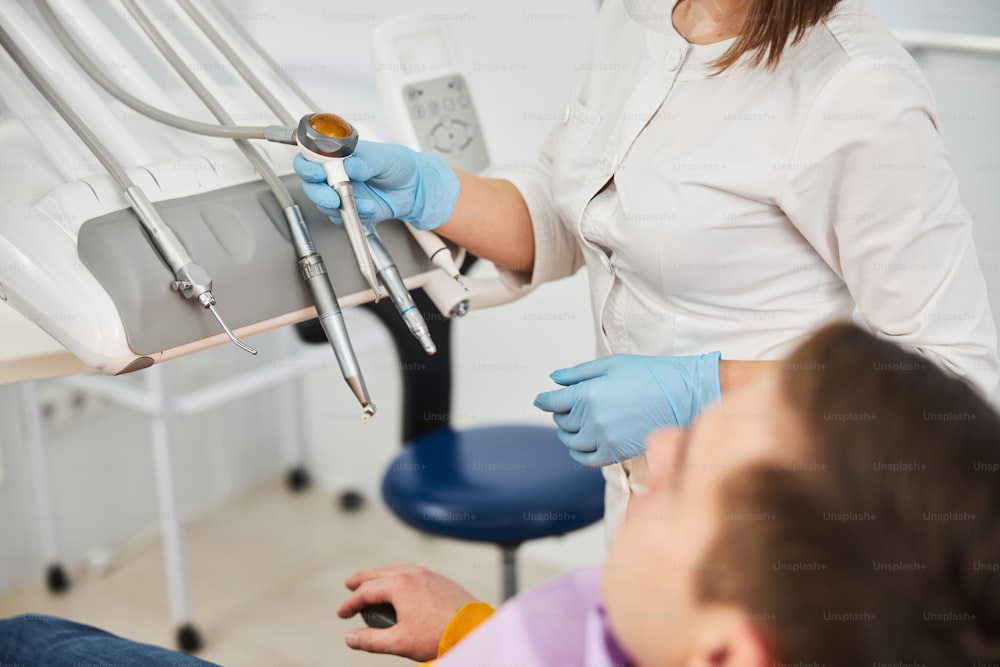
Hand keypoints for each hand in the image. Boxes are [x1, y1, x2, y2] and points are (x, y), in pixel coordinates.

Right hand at [293, 140, 459, 229]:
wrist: (413, 189)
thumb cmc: (398, 165)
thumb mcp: (385, 157)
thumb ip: (367, 161)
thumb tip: (350, 165)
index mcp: (339, 154)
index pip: (311, 155)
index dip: (308, 164)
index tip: (318, 171)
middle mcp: (335, 173)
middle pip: (309, 182)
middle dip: (316, 190)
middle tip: (331, 194)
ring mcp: (340, 192)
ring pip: (322, 202)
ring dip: (334, 205)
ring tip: (353, 201)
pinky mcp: (349, 210)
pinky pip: (340, 217)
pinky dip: (352, 216)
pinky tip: (367, 208)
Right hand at [338, 562, 477, 661]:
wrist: (473, 629)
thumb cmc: (439, 634)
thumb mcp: (399, 642)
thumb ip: (371, 640)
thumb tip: (351, 637)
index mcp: (399, 585)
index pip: (366, 591)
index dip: (350, 603)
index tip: (342, 615)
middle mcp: (413, 573)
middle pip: (379, 573)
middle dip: (362, 580)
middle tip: (349, 585)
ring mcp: (429, 574)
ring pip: (397, 568)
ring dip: (382, 575)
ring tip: (374, 583)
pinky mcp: (441, 579)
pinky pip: (414, 571)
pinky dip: (400, 575)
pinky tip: (402, 583)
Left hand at [533, 352, 721, 466]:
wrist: (682, 394)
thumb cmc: (649, 374)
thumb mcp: (611, 364)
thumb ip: (578, 373)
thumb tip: (554, 379)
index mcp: (588, 393)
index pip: (552, 401)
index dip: (544, 400)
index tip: (541, 400)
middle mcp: (592, 418)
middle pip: (561, 420)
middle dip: (560, 412)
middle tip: (567, 406)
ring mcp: (604, 438)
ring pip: (571, 441)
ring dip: (568, 432)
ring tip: (574, 424)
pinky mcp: (617, 453)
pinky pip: (587, 460)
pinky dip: (578, 454)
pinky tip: (579, 446)